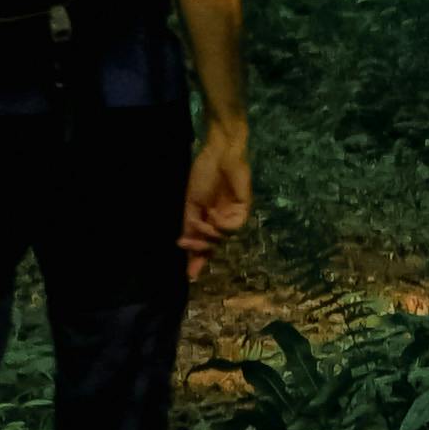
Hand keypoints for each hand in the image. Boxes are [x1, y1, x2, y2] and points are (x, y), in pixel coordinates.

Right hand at [180, 123, 252, 280]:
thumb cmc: (204, 174)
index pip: (204, 244)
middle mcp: (222, 221)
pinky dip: (222, 224)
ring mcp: (233, 216)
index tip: (189, 275)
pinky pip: (234, 227)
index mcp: (209, 219)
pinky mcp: (244, 211)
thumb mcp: (191, 204)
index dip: (197, 258)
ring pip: (223, 239)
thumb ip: (190, 227)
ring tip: (197, 221)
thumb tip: (184, 249)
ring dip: (208, 233)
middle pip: (213, 246)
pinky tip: (214, 213)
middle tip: (185, 244)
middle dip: (199, 248)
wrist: (218, 154)